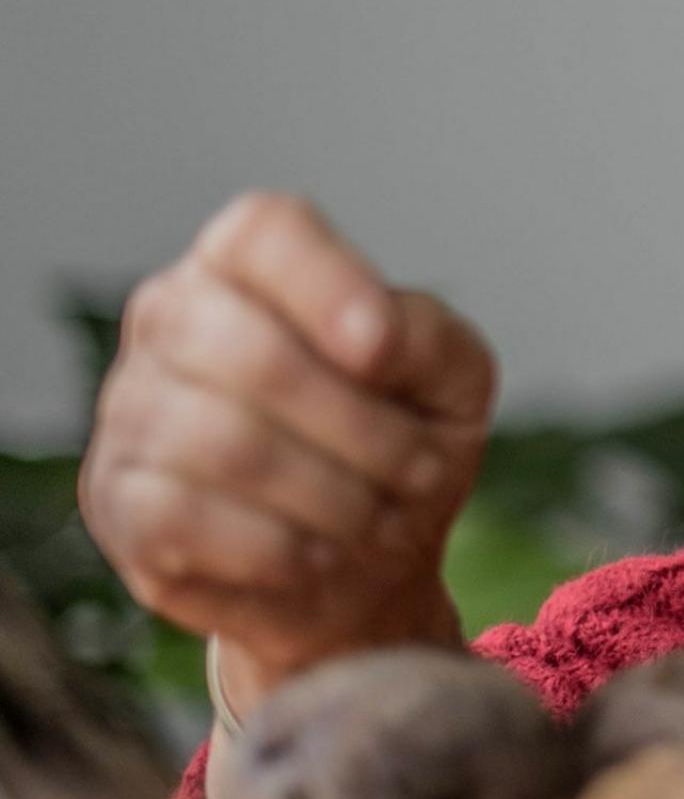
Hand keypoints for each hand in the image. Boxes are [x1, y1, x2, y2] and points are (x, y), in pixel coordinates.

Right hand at [79, 192, 493, 709]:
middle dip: (361, 428)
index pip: (264, 232)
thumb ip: (425, 337)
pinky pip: (183, 517)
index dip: (326, 283)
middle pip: (251, 353)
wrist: (366, 566)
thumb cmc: (404, 446)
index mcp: (253, 266)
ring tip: (380, 520)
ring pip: (222, 444)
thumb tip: (372, 339)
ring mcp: (130, 408)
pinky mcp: (117, 501)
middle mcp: (173, 318)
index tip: (381, 351)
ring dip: (332, 496)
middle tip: (421, 472)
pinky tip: (317, 553)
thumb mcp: (451, 381)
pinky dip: (274, 546)